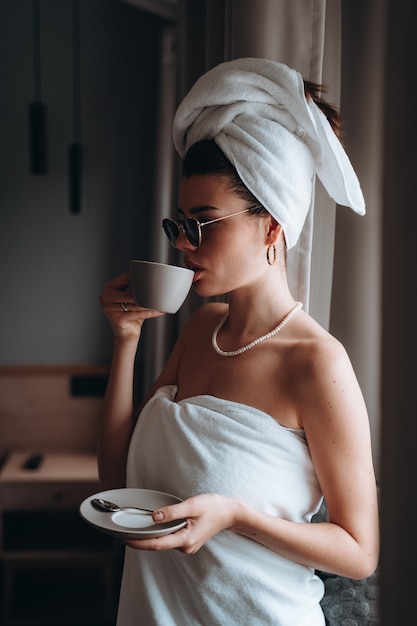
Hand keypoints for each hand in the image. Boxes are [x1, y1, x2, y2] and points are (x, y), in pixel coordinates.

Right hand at [99, 273, 164, 341]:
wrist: (126, 334)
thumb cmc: (131, 315)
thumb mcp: (132, 299)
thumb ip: (137, 289)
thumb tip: (154, 279)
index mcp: (109, 287)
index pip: (125, 278)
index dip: (138, 278)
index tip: (151, 278)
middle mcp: (106, 296)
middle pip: (129, 293)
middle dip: (145, 295)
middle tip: (158, 293)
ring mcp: (109, 308)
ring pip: (134, 304)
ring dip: (149, 304)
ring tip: (159, 303)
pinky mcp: (116, 319)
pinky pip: (137, 314)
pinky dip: (149, 313)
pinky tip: (158, 311)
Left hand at [124, 493, 239, 553]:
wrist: (230, 512)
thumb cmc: (213, 507)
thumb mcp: (192, 505)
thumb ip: (172, 512)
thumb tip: (154, 516)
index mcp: (185, 539)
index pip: (156, 544)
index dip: (138, 543)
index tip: (124, 540)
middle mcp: (185, 547)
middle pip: (157, 545)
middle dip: (141, 541)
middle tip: (123, 534)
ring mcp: (187, 546)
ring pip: (164, 543)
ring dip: (150, 537)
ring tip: (135, 529)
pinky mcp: (188, 542)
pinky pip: (170, 539)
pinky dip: (160, 534)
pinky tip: (154, 527)